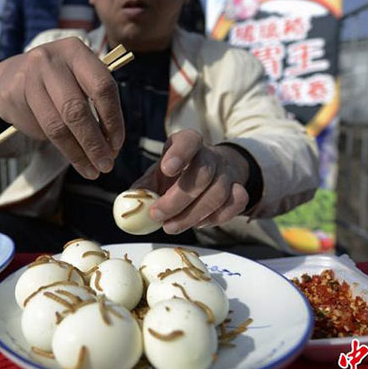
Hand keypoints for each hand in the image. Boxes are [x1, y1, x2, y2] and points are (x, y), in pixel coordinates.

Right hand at [0, 37, 124, 178]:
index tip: (117, 144)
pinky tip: (70, 154)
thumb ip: (96, 102)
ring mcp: (29, 78)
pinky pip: (40, 130)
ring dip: (77, 154)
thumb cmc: (57, 81)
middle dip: (94, 143)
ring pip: (56, 126)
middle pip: (76, 110)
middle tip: (106, 165)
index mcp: (75, 51)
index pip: (101, 87)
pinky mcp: (13, 96)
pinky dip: (59, 147)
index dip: (113, 120)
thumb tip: (111, 145)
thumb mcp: (79, 77)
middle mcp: (50, 60)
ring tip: (91, 170)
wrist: (10, 76)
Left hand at [131, 129, 250, 233]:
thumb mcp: (156, 175)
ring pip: (218, 193)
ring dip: (192, 215)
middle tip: (157, 215)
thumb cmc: (175, 175)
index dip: (180, 154)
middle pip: (203, 174)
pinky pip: (236, 204)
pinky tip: (198, 223)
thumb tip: (128, 205)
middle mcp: (210, 155)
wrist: (209, 172)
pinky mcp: (239, 190)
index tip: (167, 169)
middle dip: (178, 200)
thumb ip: (143, 188)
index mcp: (188, 143)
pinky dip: (217, 218)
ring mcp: (227, 173)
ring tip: (170, 227)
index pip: (189, 141)